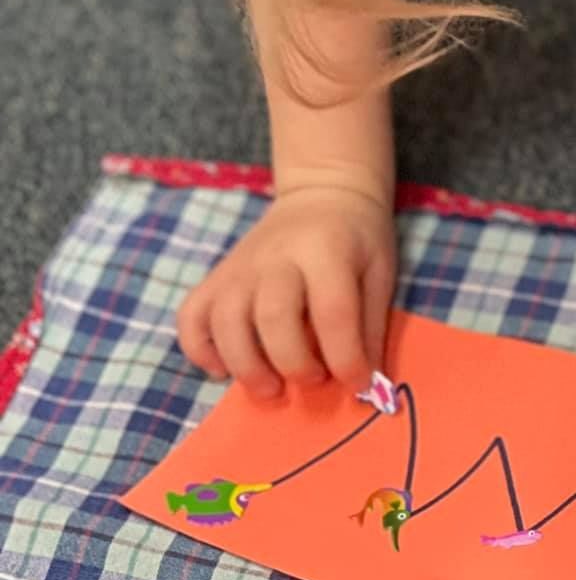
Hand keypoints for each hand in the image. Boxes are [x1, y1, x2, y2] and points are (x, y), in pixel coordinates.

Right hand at [176, 183, 396, 398]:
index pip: (333, 311)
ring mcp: (240, 266)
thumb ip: (370, 326)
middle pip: (274, 317)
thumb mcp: (379, 270)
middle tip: (313, 379)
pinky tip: (225, 368)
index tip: (357, 383)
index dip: (346, 357)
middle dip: (294, 363)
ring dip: (246, 367)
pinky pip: (191, 317)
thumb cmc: (357, 238)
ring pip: (226, 322)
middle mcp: (277, 257)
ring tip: (272, 386)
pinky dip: (200, 350)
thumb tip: (365, 385)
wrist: (323, 193)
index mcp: (327, 251)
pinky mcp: (217, 276)